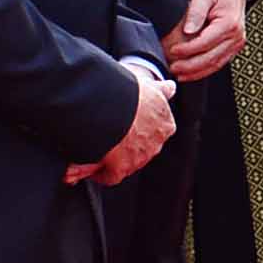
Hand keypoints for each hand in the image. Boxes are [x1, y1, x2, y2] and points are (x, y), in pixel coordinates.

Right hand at [85, 68, 175, 186]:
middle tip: (111, 133)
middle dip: (129, 143)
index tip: (128, 123)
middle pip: (142, 147)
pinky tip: (91, 167)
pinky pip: (110, 176)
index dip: (141, 128)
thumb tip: (171, 87)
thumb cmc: (130, 94)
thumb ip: (162, 90)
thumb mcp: (150, 88)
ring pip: (127, 162)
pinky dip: (101, 173)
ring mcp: (139, 159)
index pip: (157, 131)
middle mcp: (156, 144)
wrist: (111, 107)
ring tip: (98, 148)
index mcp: (166, 125)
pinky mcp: (121, 170)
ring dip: (115, 157)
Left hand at [165, 0, 248, 79]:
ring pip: (215, 64)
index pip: (205, 43)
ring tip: (179, 74)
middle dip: (190, 66)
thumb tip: (188, 30)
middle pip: (211, 58)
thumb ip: (196, 12)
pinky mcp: (233, 48)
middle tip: (173, 68)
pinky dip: (204, 70)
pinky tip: (191, 72)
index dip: (188, 49)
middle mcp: (236, 37)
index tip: (173, 50)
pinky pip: (219, 63)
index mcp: (229, 24)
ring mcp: (236, 44)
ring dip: (196, 72)